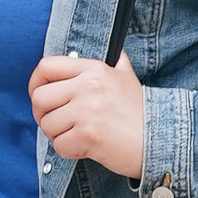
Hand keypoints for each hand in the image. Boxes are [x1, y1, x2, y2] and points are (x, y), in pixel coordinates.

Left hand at [27, 53, 148, 177]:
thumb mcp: (127, 76)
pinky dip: (68, 150)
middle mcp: (88, 86)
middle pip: (39, 98)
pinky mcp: (88, 136)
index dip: (35, 83)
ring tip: (76, 135)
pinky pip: (59, 145)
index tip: (39, 95)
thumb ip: (114, 61)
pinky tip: (85, 147)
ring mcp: (87, 111)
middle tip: (56, 122)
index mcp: (94, 69)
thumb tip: (111, 47)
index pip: (46, 66)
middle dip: (42, 114)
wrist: (162, 139)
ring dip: (57, 135)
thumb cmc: (141, 111)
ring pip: (47, 124)